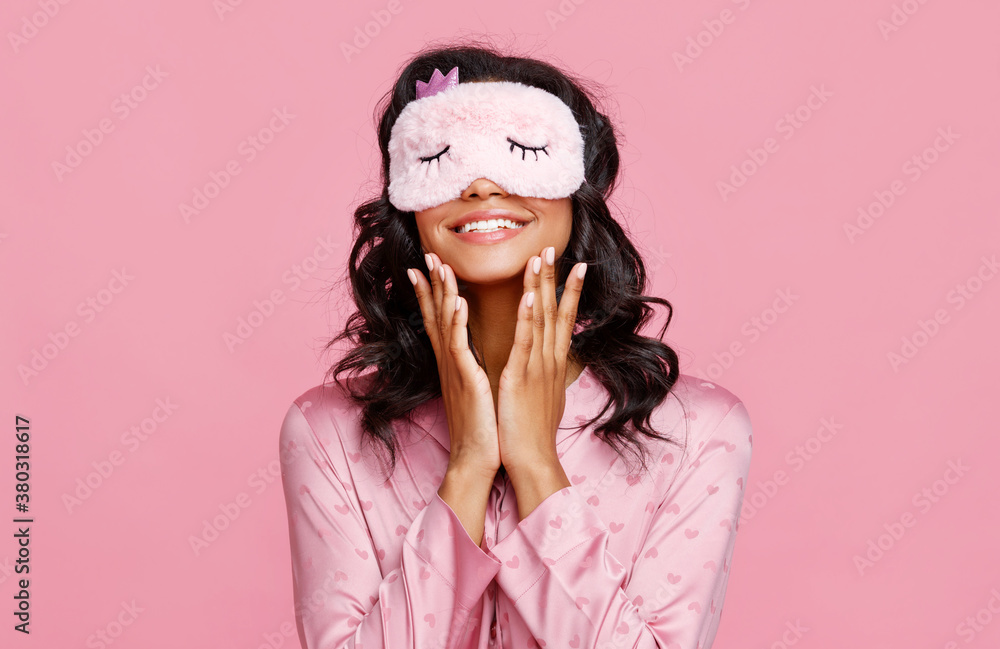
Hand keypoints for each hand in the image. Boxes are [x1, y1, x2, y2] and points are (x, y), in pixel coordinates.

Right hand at [407, 253, 500, 477]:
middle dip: (432, 283)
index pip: (440, 320)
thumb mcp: (475, 390)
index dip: (432, 293)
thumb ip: (471, 369)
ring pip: (446, 324)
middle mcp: (450, 363)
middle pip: (436, 315)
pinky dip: (458, 323)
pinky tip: (460, 302)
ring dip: (443, 293)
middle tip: (426, 255)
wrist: (476, 459)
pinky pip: (459, 347)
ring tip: (440, 266)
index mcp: (454, 364)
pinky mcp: (466, 381)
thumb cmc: (481, 427)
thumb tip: (473, 355)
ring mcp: (455, 371)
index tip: (426, 267)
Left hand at [496, 246, 586, 474]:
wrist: (532, 458)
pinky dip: (528, 316)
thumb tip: (554, 363)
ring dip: (541, 286)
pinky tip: (529, 295)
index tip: (575, 265)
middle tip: (554, 247)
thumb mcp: (546, 396)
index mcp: (553, 363)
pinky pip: (525, 341)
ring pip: (540, 318)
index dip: (569, 290)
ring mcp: (537, 367)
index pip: (563, 319)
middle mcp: (550, 360)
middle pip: (555, 310)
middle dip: (555, 277)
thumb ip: (549, 374)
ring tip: (540, 258)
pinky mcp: (521, 377)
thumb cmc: (535, 430)